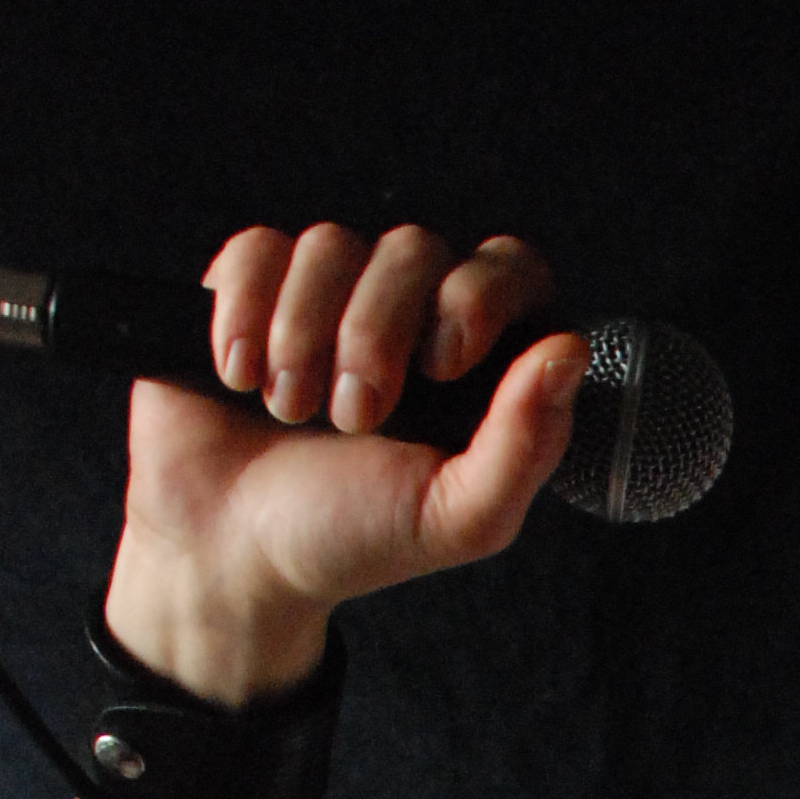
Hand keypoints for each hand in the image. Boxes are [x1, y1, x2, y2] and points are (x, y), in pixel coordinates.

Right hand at [105, 225, 585, 703]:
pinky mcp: (250, 287)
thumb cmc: (351, 537)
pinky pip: (258, 250)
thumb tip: (567, 350)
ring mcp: (328, 294)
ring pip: (331, 244)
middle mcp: (408, 315)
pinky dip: (244, 314)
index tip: (443, 364)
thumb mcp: (454, 517)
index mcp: (476, 363)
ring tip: (292, 413)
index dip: (480, 295)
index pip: (510, 270)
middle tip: (355, 418)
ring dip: (304, 338)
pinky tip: (239, 377)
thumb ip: (523, 446)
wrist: (232, 554)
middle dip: (375, 334)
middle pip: (415, 249)